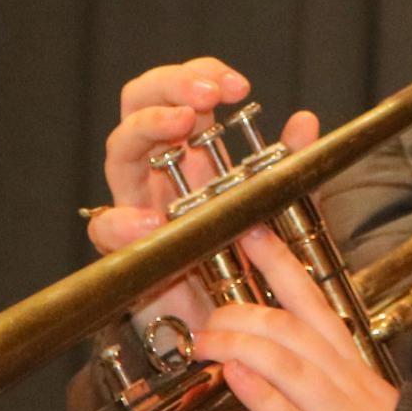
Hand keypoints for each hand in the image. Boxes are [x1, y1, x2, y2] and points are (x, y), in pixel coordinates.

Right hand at [87, 56, 319, 333]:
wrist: (225, 334)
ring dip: (147, 127)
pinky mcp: (124, 250)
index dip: (200, 76)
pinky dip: (123, 220)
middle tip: (206, 97)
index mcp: (190, 152)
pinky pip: (105, 227)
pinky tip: (151, 219)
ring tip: (180, 127)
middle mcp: (157, 171)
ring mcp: (136, 205)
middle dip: (169, 86)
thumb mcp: (280, 216)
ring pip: (120, 148)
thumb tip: (305, 123)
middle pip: (139, 103)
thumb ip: (292, 171)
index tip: (236, 86)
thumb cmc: (244, 270)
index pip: (181, 94)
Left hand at [190, 227, 400, 410]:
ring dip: (239, 345)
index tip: (253, 232)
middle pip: (291, 327)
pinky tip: (232, 376)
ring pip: (286, 363)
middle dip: (243, 312)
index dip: (281, 266)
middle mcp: (343, 383)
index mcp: (350, 370)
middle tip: (208, 310)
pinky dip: (258, 395)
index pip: (313, 305)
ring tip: (205, 339)